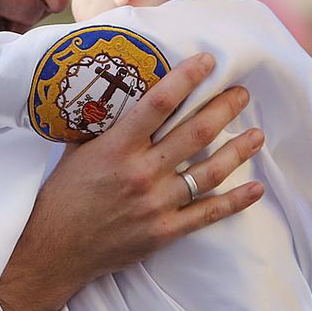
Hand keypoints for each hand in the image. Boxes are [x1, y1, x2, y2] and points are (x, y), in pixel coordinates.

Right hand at [0, 53, 265, 310]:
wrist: (54, 249)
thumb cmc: (64, 194)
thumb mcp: (78, 149)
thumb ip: (104, 123)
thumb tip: (123, 91)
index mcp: (117, 147)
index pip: (159, 103)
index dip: (187, 78)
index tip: (208, 61)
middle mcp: (141, 172)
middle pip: (195, 132)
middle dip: (224, 108)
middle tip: (242, 93)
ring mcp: (156, 204)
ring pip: (210, 171)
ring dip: (238, 150)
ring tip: (257, 135)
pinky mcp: (165, 232)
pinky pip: (208, 213)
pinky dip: (236, 201)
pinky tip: (256, 188)